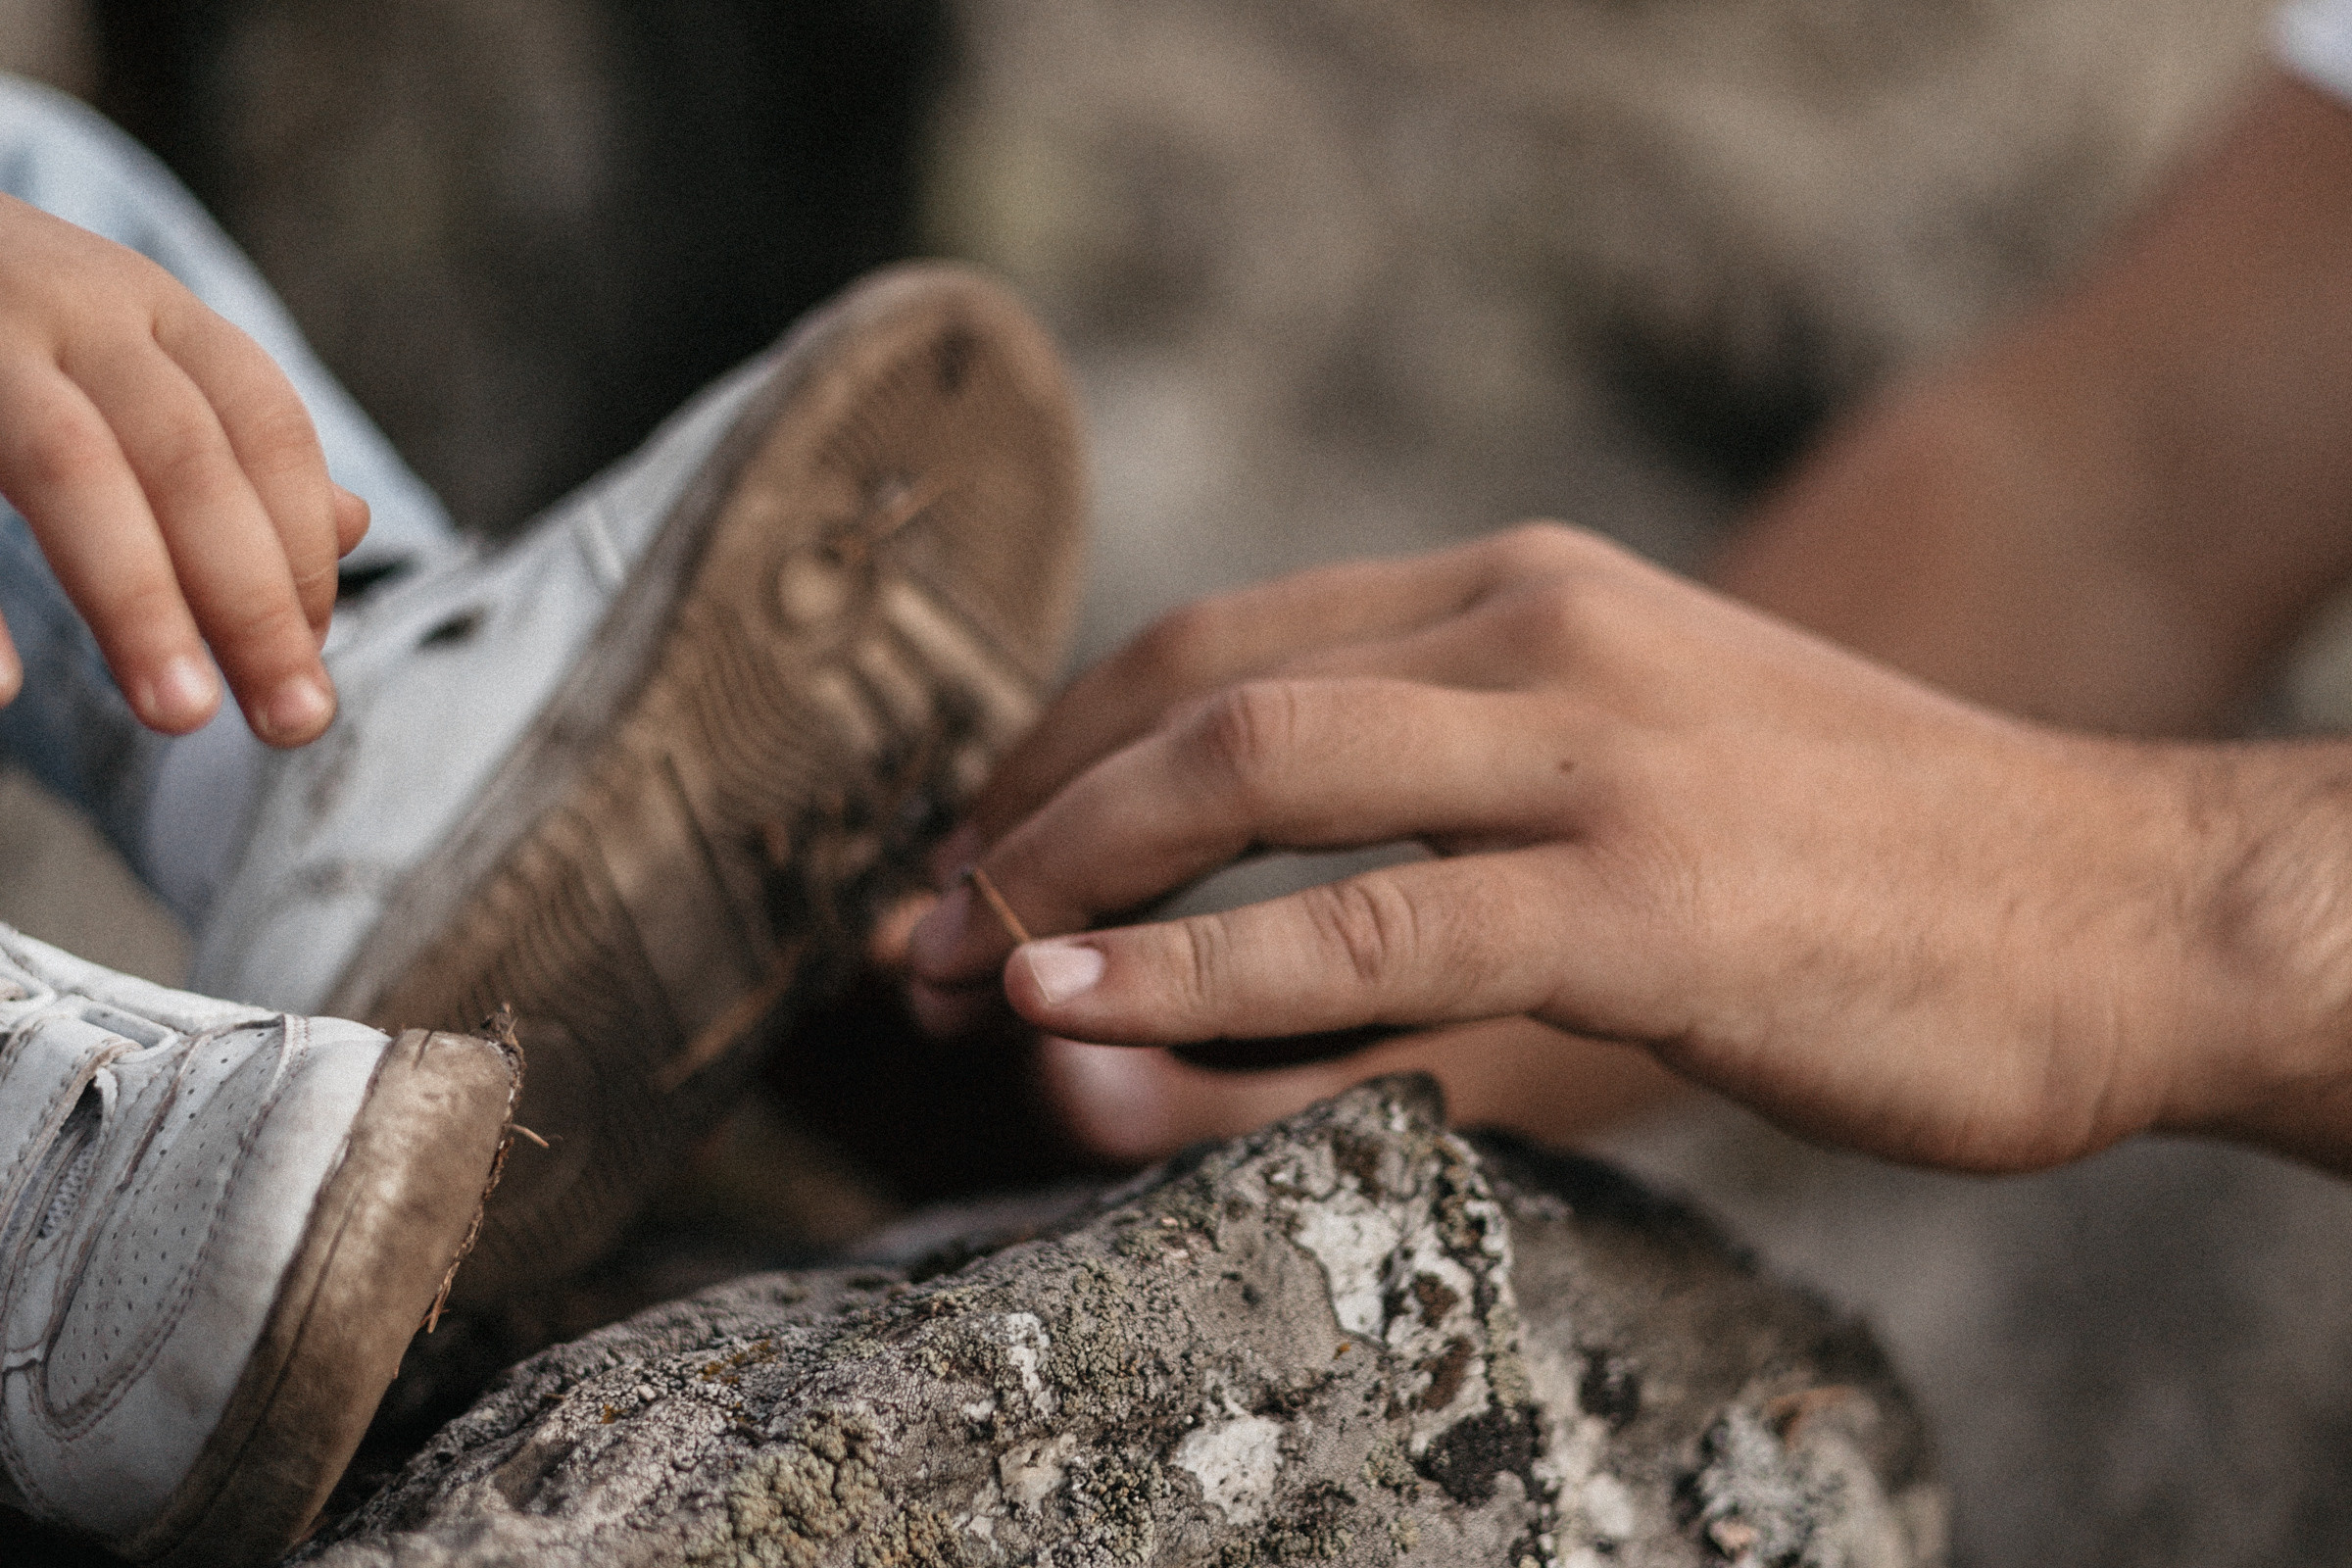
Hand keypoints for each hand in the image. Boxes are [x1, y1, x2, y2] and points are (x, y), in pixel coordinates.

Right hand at [0, 193, 365, 744]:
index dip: (303, 550)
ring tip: (184, 714)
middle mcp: (69, 310)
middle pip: (187, 459)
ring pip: (70, 466)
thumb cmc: (14, 314)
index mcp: (150, 309)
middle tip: (295, 720)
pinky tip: (3, 688)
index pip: (267, 428)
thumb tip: (349, 526)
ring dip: (136, 598)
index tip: (315, 657)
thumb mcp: (133, 346)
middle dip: (251, 598)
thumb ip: (228, 439)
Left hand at [909, 524, 2351, 1172]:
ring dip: (1069, 882)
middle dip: (1026, 814)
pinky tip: (1083, 1020)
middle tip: (916, 936)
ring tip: (953, 974)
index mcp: (1522, 589)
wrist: (2117, 906)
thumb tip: (1261, 893)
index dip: (1060, 746)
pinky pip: (1368, 935)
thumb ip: (1457, 786)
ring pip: (1252, 776)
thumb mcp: (1639, 755)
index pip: (1221, 635)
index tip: (972, 852)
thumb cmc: (1866, 856)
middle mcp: (1536, 631)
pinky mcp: (1643, 902)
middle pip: (1198, 688)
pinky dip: (1198, 979)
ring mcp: (1590, 755)